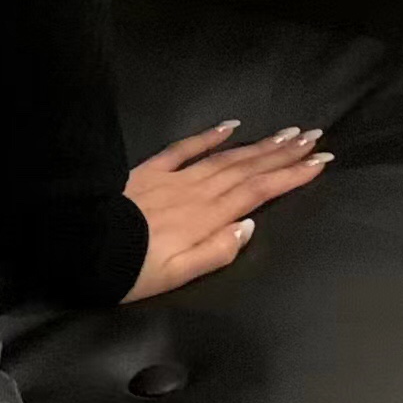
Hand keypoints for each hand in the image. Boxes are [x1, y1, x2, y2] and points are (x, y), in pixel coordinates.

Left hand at [121, 120, 332, 301]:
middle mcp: (196, 193)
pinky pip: (184, 148)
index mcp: (206, 220)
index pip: (258, 193)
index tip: (320, 161)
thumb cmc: (130, 270)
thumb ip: (215, 252)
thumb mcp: (176, 276)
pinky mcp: (150, 170)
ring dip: (258, 145)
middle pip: (247, 169)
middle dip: (283, 154)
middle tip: (315, 137)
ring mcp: (173, 178)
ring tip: (287, 133)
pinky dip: (209, 136)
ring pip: (224, 157)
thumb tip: (250, 226)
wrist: (81, 242)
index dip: (291, 176)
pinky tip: (230, 125)